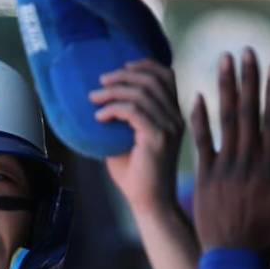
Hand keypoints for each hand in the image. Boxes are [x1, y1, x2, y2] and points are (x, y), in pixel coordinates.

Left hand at [96, 59, 184, 211]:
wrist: (149, 203)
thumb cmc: (136, 175)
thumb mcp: (126, 140)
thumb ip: (122, 119)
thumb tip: (98, 100)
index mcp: (173, 114)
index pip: (167, 76)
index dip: (144, 65)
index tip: (121, 66)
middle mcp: (175, 118)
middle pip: (152, 79)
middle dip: (123, 75)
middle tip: (100, 82)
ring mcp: (169, 127)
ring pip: (141, 93)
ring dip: (113, 91)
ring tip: (94, 98)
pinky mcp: (158, 138)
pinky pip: (133, 111)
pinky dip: (113, 109)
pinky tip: (99, 117)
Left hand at [190, 49, 269, 260]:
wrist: (235, 260)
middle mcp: (248, 160)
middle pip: (248, 110)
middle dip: (247, 78)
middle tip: (246, 50)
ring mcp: (224, 166)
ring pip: (224, 119)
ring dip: (224, 87)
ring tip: (223, 61)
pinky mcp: (203, 176)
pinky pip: (200, 141)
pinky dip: (198, 118)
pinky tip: (196, 96)